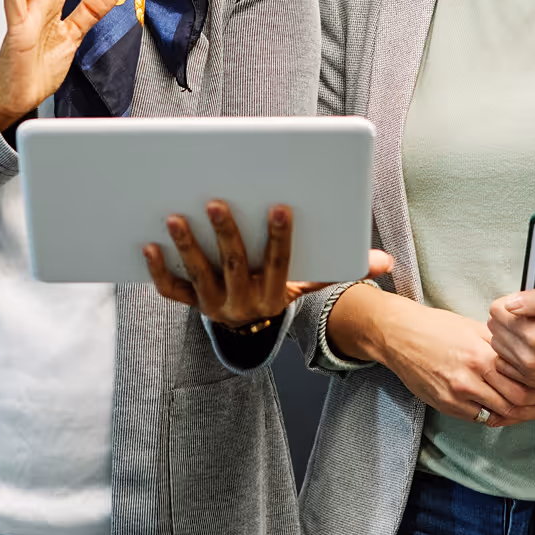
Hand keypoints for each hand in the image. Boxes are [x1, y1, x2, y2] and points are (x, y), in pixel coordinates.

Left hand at [144, 200, 393, 329]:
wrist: (249, 333)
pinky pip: (171, 291)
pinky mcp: (190, 304)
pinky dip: (158, 271)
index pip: (279, 264)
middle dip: (226, 234)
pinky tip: (148, 245)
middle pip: (234, 267)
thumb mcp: (311, 284)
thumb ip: (344, 269)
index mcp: (275, 293)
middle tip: (216, 201)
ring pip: (198, 276)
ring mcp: (214, 305)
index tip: (280, 206)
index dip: (280, 237)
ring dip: (187, 247)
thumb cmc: (279, 290)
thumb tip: (386, 263)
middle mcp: (243, 303)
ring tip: (175, 216)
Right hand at [365, 298, 534, 427]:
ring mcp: (457, 396)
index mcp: (481, 356)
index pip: (521, 383)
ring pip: (498, 416)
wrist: (398, 335)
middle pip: (514, 404)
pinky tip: (507, 414)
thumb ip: (498, 343)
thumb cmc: (435, 326)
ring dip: (520, 417)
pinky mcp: (445, 405)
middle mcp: (470, 380)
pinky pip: (478, 418)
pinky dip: (496, 418)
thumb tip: (524, 352)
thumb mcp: (472, 326)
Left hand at [487, 284, 534, 389]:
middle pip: (495, 329)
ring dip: (510, 334)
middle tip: (534, 313)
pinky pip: (507, 363)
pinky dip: (513, 352)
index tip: (528, 301)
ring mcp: (534, 374)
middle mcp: (532, 359)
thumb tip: (511, 302)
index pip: (497, 311)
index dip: (511, 300)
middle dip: (509, 317)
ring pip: (498, 345)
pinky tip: (532, 343)